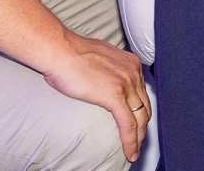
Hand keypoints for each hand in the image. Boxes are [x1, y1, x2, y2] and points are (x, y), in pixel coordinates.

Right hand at [43, 31, 150, 162]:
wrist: (59, 50)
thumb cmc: (70, 53)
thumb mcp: (99, 57)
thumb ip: (108, 69)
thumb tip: (105, 79)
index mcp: (130, 62)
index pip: (142, 93)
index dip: (141, 111)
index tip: (138, 122)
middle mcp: (132, 71)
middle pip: (145, 106)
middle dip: (143, 126)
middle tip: (139, 140)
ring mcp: (126, 84)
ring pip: (140, 118)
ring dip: (139, 138)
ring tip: (134, 150)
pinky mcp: (115, 96)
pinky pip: (128, 125)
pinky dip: (130, 141)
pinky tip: (130, 152)